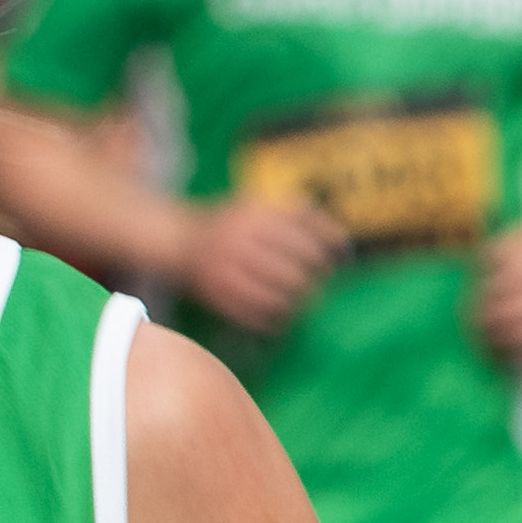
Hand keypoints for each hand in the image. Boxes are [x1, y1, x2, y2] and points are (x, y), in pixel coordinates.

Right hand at [188, 202, 348, 333]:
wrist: (179, 240)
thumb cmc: (232, 222)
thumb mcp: (261, 203)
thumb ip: (299, 213)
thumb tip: (342, 240)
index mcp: (255, 214)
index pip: (308, 237)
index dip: (331, 250)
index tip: (342, 259)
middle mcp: (241, 239)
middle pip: (297, 270)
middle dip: (317, 280)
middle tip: (321, 282)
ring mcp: (227, 268)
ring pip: (280, 296)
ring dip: (299, 302)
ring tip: (304, 300)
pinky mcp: (217, 294)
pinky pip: (257, 314)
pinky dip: (275, 319)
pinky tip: (282, 316)